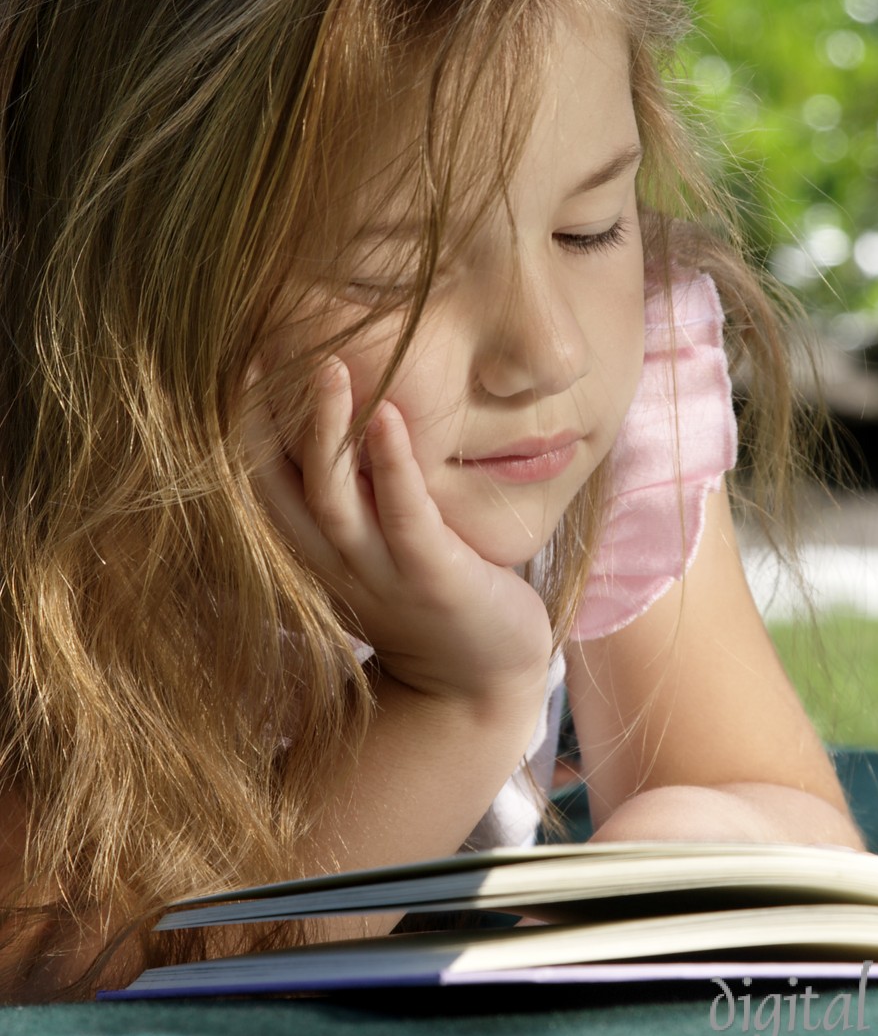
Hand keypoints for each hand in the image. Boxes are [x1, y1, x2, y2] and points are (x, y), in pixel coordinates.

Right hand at [244, 358, 552, 708]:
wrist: (480, 684)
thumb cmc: (435, 597)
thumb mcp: (380, 545)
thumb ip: (361, 495)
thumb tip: (358, 414)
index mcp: (316, 552)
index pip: (263, 485)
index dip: (244, 429)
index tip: (239, 364)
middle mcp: (335, 562)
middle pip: (281, 487)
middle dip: (263, 423)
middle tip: (257, 350)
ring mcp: (380, 573)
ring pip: (334, 497)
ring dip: (327, 431)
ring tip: (328, 367)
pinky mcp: (432, 577)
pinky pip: (404, 516)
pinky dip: (393, 465)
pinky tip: (389, 417)